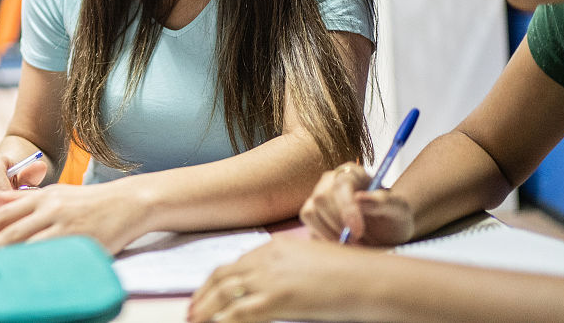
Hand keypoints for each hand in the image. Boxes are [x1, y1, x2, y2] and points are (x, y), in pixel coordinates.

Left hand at [0, 182, 142, 254]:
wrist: (127, 203)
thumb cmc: (88, 201)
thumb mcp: (54, 194)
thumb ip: (20, 198)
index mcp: (42, 197)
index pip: (4, 213)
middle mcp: (50, 208)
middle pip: (10, 229)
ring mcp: (65, 223)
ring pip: (28, 243)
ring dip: (4, 257)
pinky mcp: (80, 239)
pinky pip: (52, 254)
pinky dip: (34, 264)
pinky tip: (21, 275)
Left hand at [188, 237, 381, 322]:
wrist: (370, 278)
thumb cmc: (352, 274)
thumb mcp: (313, 266)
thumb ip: (289, 273)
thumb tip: (275, 292)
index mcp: (276, 247)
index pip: (236, 265)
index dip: (216, 283)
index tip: (206, 295)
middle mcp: (268, 258)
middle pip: (224, 277)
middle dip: (204, 296)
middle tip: (192, 312)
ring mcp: (271, 277)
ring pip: (226, 294)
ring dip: (207, 310)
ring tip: (195, 321)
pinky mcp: (278, 298)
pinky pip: (241, 312)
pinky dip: (224, 320)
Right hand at [299, 163, 413, 245]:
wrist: (386, 233)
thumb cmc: (393, 218)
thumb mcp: (399, 210)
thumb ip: (384, 201)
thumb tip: (360, 198)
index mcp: (352, 174)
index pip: (341, 185)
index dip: (347, 209)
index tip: (358, 231)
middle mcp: (330, 181)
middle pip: (321, 199)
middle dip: (339, 225)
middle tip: (359, 243)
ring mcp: (318, 198)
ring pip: (311, 212)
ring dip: (330, 234)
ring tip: (354, 245)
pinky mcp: (312, 216)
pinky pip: (308, 227)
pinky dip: (324, 240)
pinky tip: (343, 245)